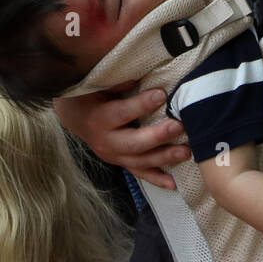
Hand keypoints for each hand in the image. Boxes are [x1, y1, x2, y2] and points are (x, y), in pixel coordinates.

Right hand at [53, 86, 191, 189]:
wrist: (77, 117)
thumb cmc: (91, 95)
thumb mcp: (98, 86)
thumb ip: (117, 83)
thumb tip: (139, 78)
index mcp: (99, 119)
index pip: (121, 113)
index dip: (141, 104)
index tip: (162, 94)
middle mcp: (106, 141)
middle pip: (133, 143)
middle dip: (157, 136)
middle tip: (178, 126)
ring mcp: (114, 156)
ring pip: (140, 161)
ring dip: (164, 157)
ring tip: (186, 151)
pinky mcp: (122, 163)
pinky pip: (140, 173)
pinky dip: (157, 179)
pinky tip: (174, 184)